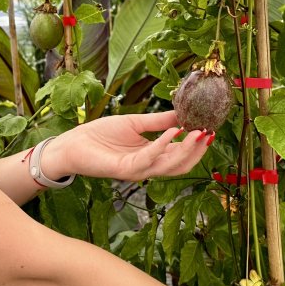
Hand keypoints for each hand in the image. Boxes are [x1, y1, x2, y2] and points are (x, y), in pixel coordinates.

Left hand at [46, 110, 210, 181]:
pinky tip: (172, 132)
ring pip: (169, 166)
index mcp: (151, 156)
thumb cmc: (101, 134)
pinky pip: (148, 159)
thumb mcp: (135, 123)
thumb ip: (158, 121)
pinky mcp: (125, 169)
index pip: (181, 155)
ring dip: (186, 150)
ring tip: (197, 132)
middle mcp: (147, 166)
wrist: (74, 143)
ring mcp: (137, 170)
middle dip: (197, 150)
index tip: (210, 129)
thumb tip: (182, 115)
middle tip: (209, 133)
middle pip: (180, 165)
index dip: (197, 144)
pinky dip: (162, 145)